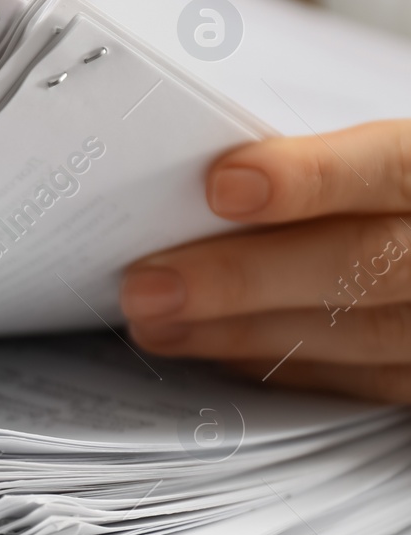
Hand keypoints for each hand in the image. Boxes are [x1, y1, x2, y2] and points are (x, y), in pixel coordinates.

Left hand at [122, 120, 410, 401]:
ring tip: (157, 322)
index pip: (391, 169)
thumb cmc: (391, 193)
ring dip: (240, 332)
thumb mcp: (379, 155)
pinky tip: (217, 350)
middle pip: (364, 264)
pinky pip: (363, 379)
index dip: (309, 179)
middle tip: (148, 285)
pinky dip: (281, 362)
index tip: (223, 186)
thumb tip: (206, 179)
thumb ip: (314, 161)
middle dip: (241, 277)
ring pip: (357, 334)